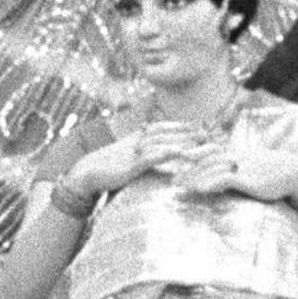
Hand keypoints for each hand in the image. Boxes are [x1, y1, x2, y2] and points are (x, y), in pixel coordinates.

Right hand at [54, 129, 196, 215]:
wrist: (87, 173)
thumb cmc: (109, 168)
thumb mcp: (128, 156)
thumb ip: (143, 153)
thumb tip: (156, 152)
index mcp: (138, 137)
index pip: (164, 127)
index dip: (182, 126)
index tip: (201, 126)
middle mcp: (138, 140)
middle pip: (168, 132)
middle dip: (188, 131)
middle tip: (210, 131)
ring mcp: (135, 152)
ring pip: (163, 142)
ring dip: (183, 139)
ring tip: (202, 140)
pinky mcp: (132, 165)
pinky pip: (152, 156)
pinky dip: (166, 152)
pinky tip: (180, 152)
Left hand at [184, 144, 297, 208]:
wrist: (293, 172)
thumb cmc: (273, 171)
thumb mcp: (252, 164)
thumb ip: (237, 166)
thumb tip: (226, 174)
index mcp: (235, 152)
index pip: (208, 152)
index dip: (192, 156)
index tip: (176, 164)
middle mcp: (235, 156)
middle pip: (205, 161)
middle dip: (187, 171)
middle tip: (172, 181)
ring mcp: (241, 167)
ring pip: (211, 170)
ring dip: (193, 179)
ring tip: (179, 188)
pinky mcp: (247, 179)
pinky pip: (225, 179)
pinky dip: (210, 183)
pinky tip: (199, 190)